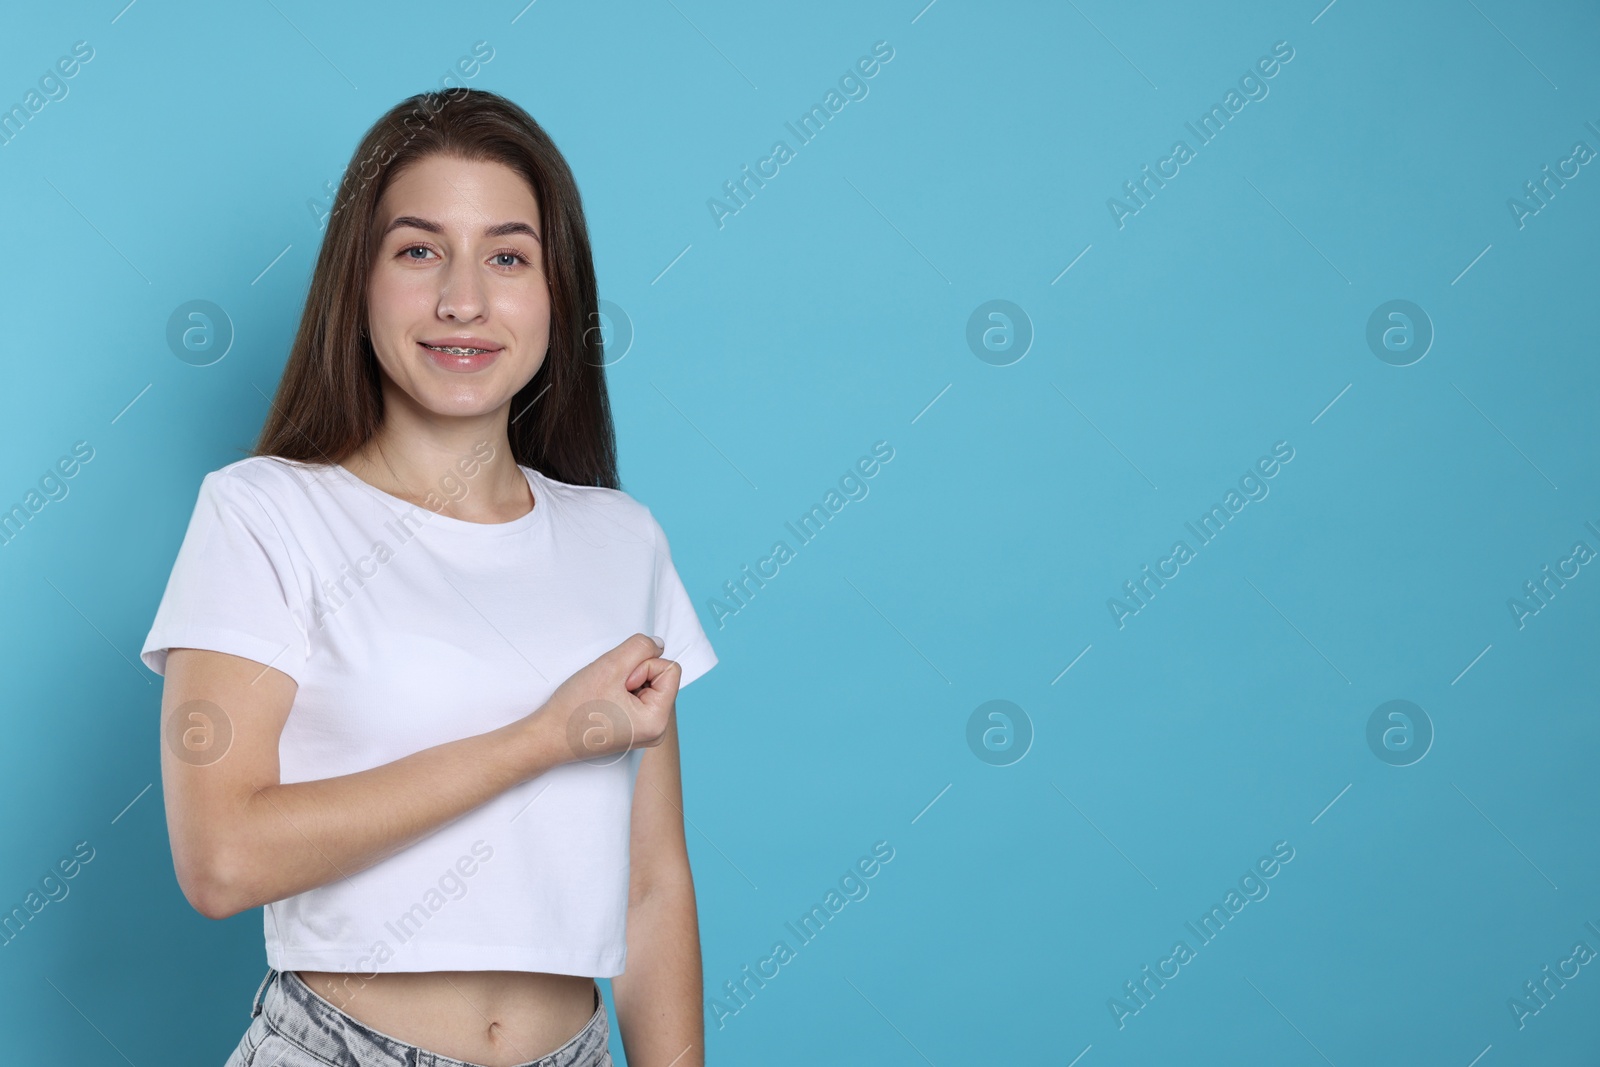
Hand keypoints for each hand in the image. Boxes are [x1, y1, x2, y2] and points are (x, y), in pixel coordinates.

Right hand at [533, 633, 680, 765]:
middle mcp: (657, 731)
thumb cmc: (574, 709)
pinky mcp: (633, 730)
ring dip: (626, 682)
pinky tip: (603, 701)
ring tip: (603, 696)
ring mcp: (645, 732)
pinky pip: (638, 697)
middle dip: (634, 674)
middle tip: (607, 690)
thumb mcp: (610, 666)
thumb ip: (640, 647)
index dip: (643, 666)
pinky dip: (622, 692)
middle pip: (661, 678)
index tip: (618, 683)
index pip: (670, 670)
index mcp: (657, 721)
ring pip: (648, 685)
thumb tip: (659, 645)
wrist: (547, 736)